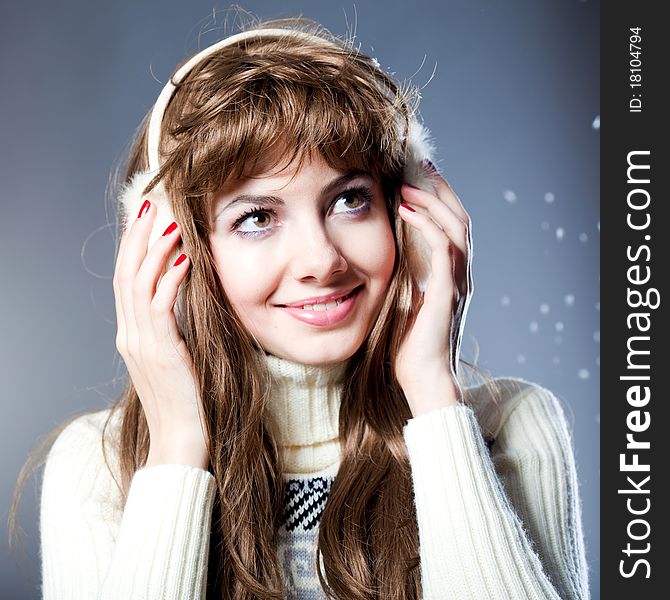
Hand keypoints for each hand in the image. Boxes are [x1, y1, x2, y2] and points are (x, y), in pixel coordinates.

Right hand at [114, 200, 208, 468]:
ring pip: (138, 284)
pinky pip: (160, 307)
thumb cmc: (184, 400)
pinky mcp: (160, 351)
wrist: (180, 439)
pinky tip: (183, 260)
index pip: (126, 281)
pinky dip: (170, 279)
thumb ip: (171, 329)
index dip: (133, 248)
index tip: (144, 219)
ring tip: (169, 223)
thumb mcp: (174, 357)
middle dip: (137, 238)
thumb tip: (183, 300)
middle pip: (125, 274)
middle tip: (149, 206)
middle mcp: (130, 334)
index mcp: (132, 334)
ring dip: (153, 251)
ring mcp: (141, 343)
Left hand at [395, 169, 472, 416]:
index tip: (419, 177)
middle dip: (440, 189)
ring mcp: (458, 282)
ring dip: (433, 201)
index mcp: (453, 275)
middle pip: (460, 218)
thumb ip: (409, 278)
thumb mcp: (409, 303)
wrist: (424, 378)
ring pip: (456, 226)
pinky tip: (407, 212)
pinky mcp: (448, 292)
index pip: (453, 226)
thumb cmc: (412, 346)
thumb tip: (392, 257)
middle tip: (418, 167)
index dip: (440, 199)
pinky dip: (428, 225)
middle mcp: (461, 274)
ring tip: (409, 184)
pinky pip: (443, 248)